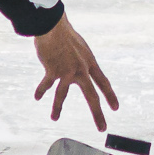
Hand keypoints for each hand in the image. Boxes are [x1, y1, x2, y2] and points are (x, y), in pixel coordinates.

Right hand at [28, 14, 119, 130]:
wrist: (53, 26)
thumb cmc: (65, 35)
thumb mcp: (80, 47)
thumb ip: (80, 61)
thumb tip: (77, 71)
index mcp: (90, 63)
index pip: (103, 82)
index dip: (110, 96)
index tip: (115, 108)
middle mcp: (81, 69)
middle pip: (92, 96)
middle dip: (97, 114)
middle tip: (102, 128)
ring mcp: (67, 71)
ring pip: (62, 95)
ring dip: (57, 108)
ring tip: (54, 118)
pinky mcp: (53, 71)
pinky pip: (46, 85)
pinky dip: (41, 91)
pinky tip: (37, 97)